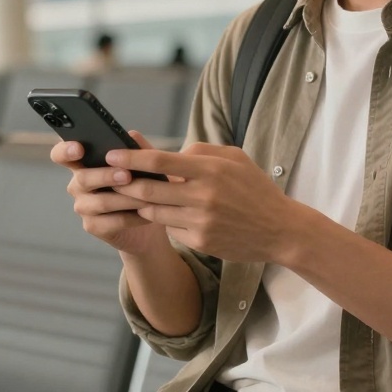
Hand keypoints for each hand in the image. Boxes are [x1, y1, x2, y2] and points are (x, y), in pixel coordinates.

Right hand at [50, 131, 170, 255]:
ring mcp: (83, 206)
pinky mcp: (93, 226)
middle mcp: (78, 184)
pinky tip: (147, 214)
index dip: (65, 151)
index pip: (61, 154)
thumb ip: (137, 149)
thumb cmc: (144, 185)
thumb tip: (132, 135)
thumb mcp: (143, 164)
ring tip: (147, 197)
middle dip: (106, 176)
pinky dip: (131, 217)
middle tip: (127, 175)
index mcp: (83, 163)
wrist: (153, 220)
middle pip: (82, 178)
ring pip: (100, 202)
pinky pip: (111, 222)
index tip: (79, 149)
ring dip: (125, 198)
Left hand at [108, 142, 304, 263]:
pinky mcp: (200, 241)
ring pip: (153, 211)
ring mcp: (201, 221)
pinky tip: (165, 214)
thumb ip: (201, 151)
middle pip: (148, 189)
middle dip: (125, 183)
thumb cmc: (255, 189)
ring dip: (139, 203)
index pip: (159, 162)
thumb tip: (170, 153)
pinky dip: (164, 220)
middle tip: (110, 178)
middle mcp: (203, 196)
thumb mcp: (235, 158)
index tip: (111, 154)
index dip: (130, 158)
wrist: (281, 230)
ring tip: (131, 195)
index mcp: (210, 170)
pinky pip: (170, 228)